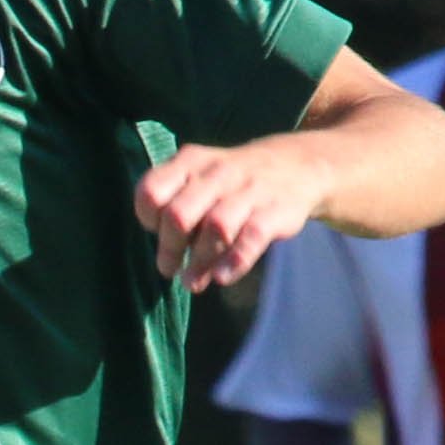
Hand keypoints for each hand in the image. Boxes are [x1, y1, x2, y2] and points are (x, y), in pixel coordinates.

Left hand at [136, 137, 322, 292]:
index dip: (148, 218)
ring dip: (200, 261)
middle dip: (170, 247)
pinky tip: (222, 277)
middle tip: (170, 269)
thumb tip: (167, 264)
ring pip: (216, 227)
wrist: (297, 165)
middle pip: (179, 214)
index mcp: (190, 162)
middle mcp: (217, 172)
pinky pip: (252, 236)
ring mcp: (249, 189)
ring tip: (193, 282)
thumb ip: (178, 213)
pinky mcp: (276, 209)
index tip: (156, 233)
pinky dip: (235, 260)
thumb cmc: (233, 184)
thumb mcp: (200, 181)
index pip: (152, 191)